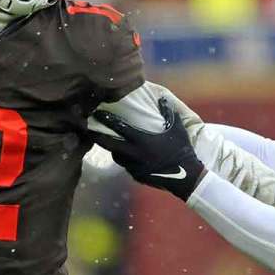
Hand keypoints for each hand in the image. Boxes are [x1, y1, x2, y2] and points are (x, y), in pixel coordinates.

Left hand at [90, 98, 205, 200]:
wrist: (185, 176)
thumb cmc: (181, 149)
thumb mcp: (177, 127)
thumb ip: (168, 112)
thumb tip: (162, 99)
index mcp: (142, 139)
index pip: (119, 127)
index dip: (107, 119)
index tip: (98, 112)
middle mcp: (134, 153)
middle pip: (109, 144)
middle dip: (97, 136)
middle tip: (89, 129)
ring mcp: (134, 166)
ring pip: (116, 156)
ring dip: (112, 149)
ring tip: (109, 142)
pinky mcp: (136, 176)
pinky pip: (126, 166)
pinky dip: (125, 159)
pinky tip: (127, 155)